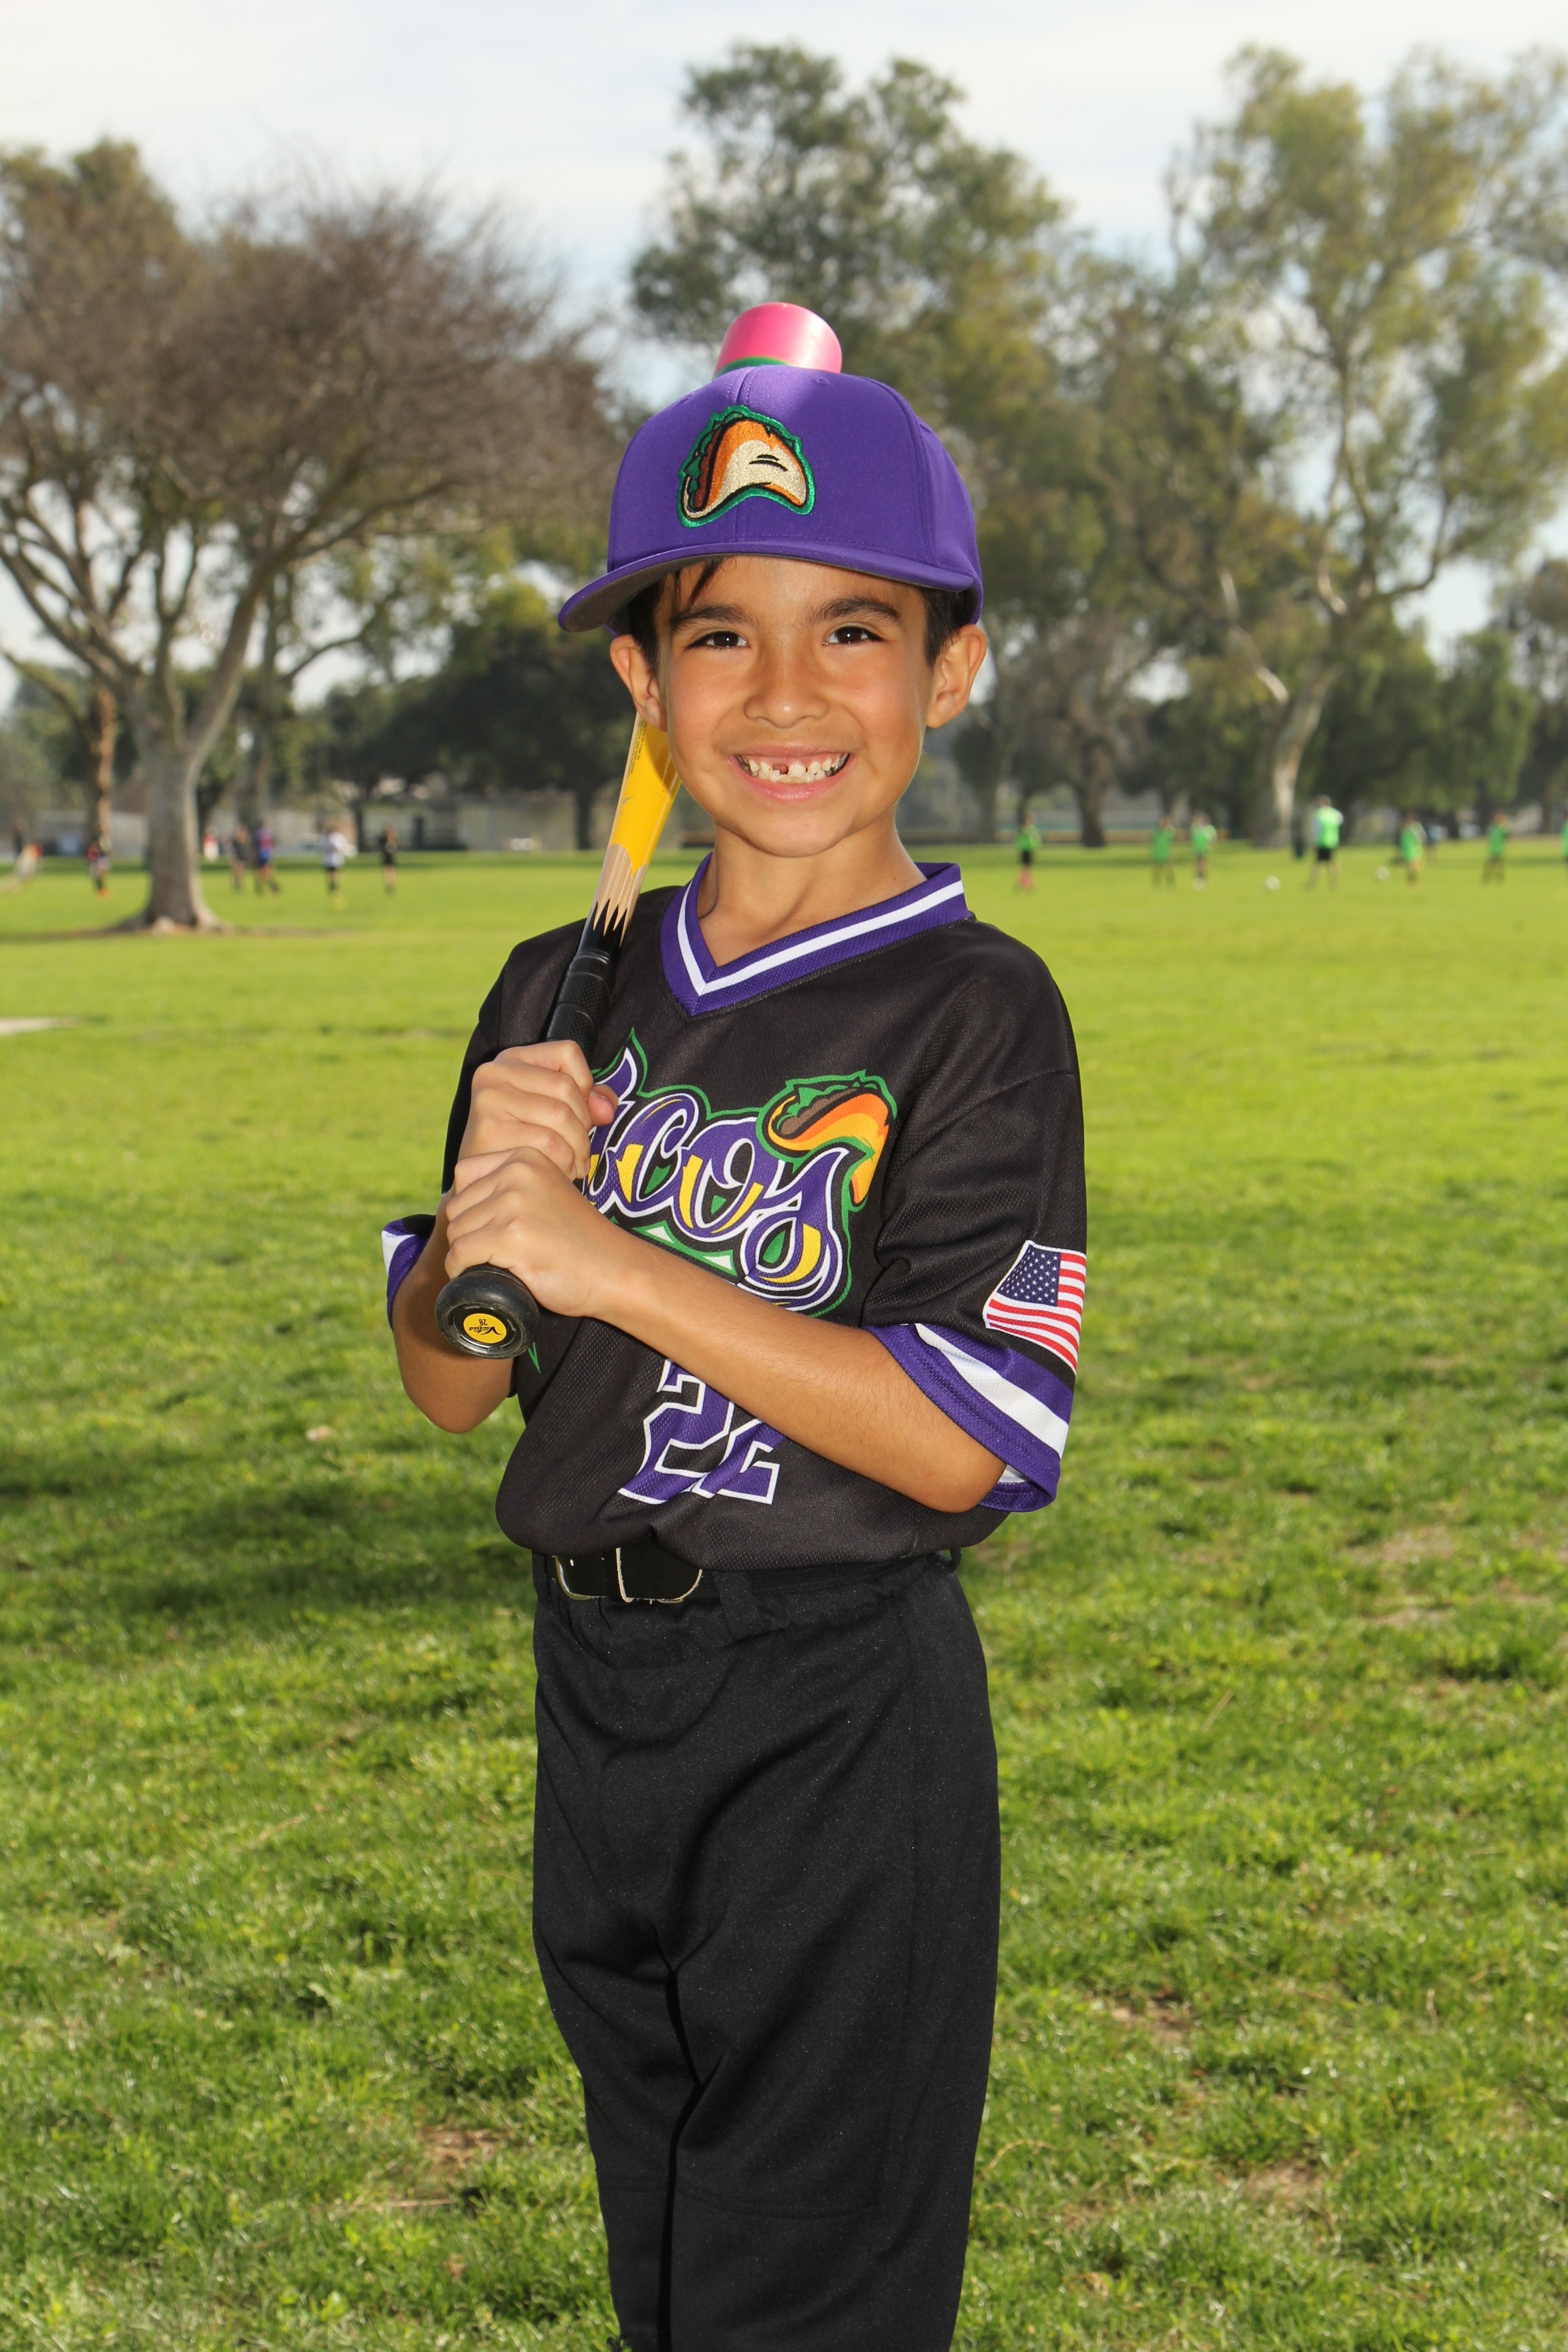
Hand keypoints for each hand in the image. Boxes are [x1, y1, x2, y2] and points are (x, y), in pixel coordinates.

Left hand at [443, 1146, 629, 1322]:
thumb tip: (453, 1203)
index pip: (465, 1174)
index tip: (489, 1229)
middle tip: (494, 1254)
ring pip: (457, 1232)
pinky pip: (460, 1254)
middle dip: (468, 1234)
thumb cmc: (577, 1241)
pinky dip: (462, 1271)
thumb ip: (511, 1186)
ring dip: (466, 1256)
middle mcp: (518, 1173)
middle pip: (457, 1206)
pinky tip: (481, 1277)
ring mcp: (514, 1203)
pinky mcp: (511, 1235)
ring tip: (496, 1265)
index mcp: (526, 1157)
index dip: (470, 1207)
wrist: (614, 1269)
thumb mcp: (545, 1193)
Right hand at [458, 1040, 617, 1181]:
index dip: (584, 1085)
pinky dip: (564, 1162)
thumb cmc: (520, 1144)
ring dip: (578, 1149)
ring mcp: (488, 1099)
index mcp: (512, 1060)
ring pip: (560, 1116)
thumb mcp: (553, 1113)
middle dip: (584, 1125)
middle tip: (581, 1152)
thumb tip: (607, 1109)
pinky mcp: (488, 1130)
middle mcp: (494, 1072)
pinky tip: (562, 1173)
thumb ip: (586, 1102)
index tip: (579, 1114)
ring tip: (576, 1166)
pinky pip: (548, 1143)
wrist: (481, 1183)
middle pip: (566, 1087)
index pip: (567, 1052)